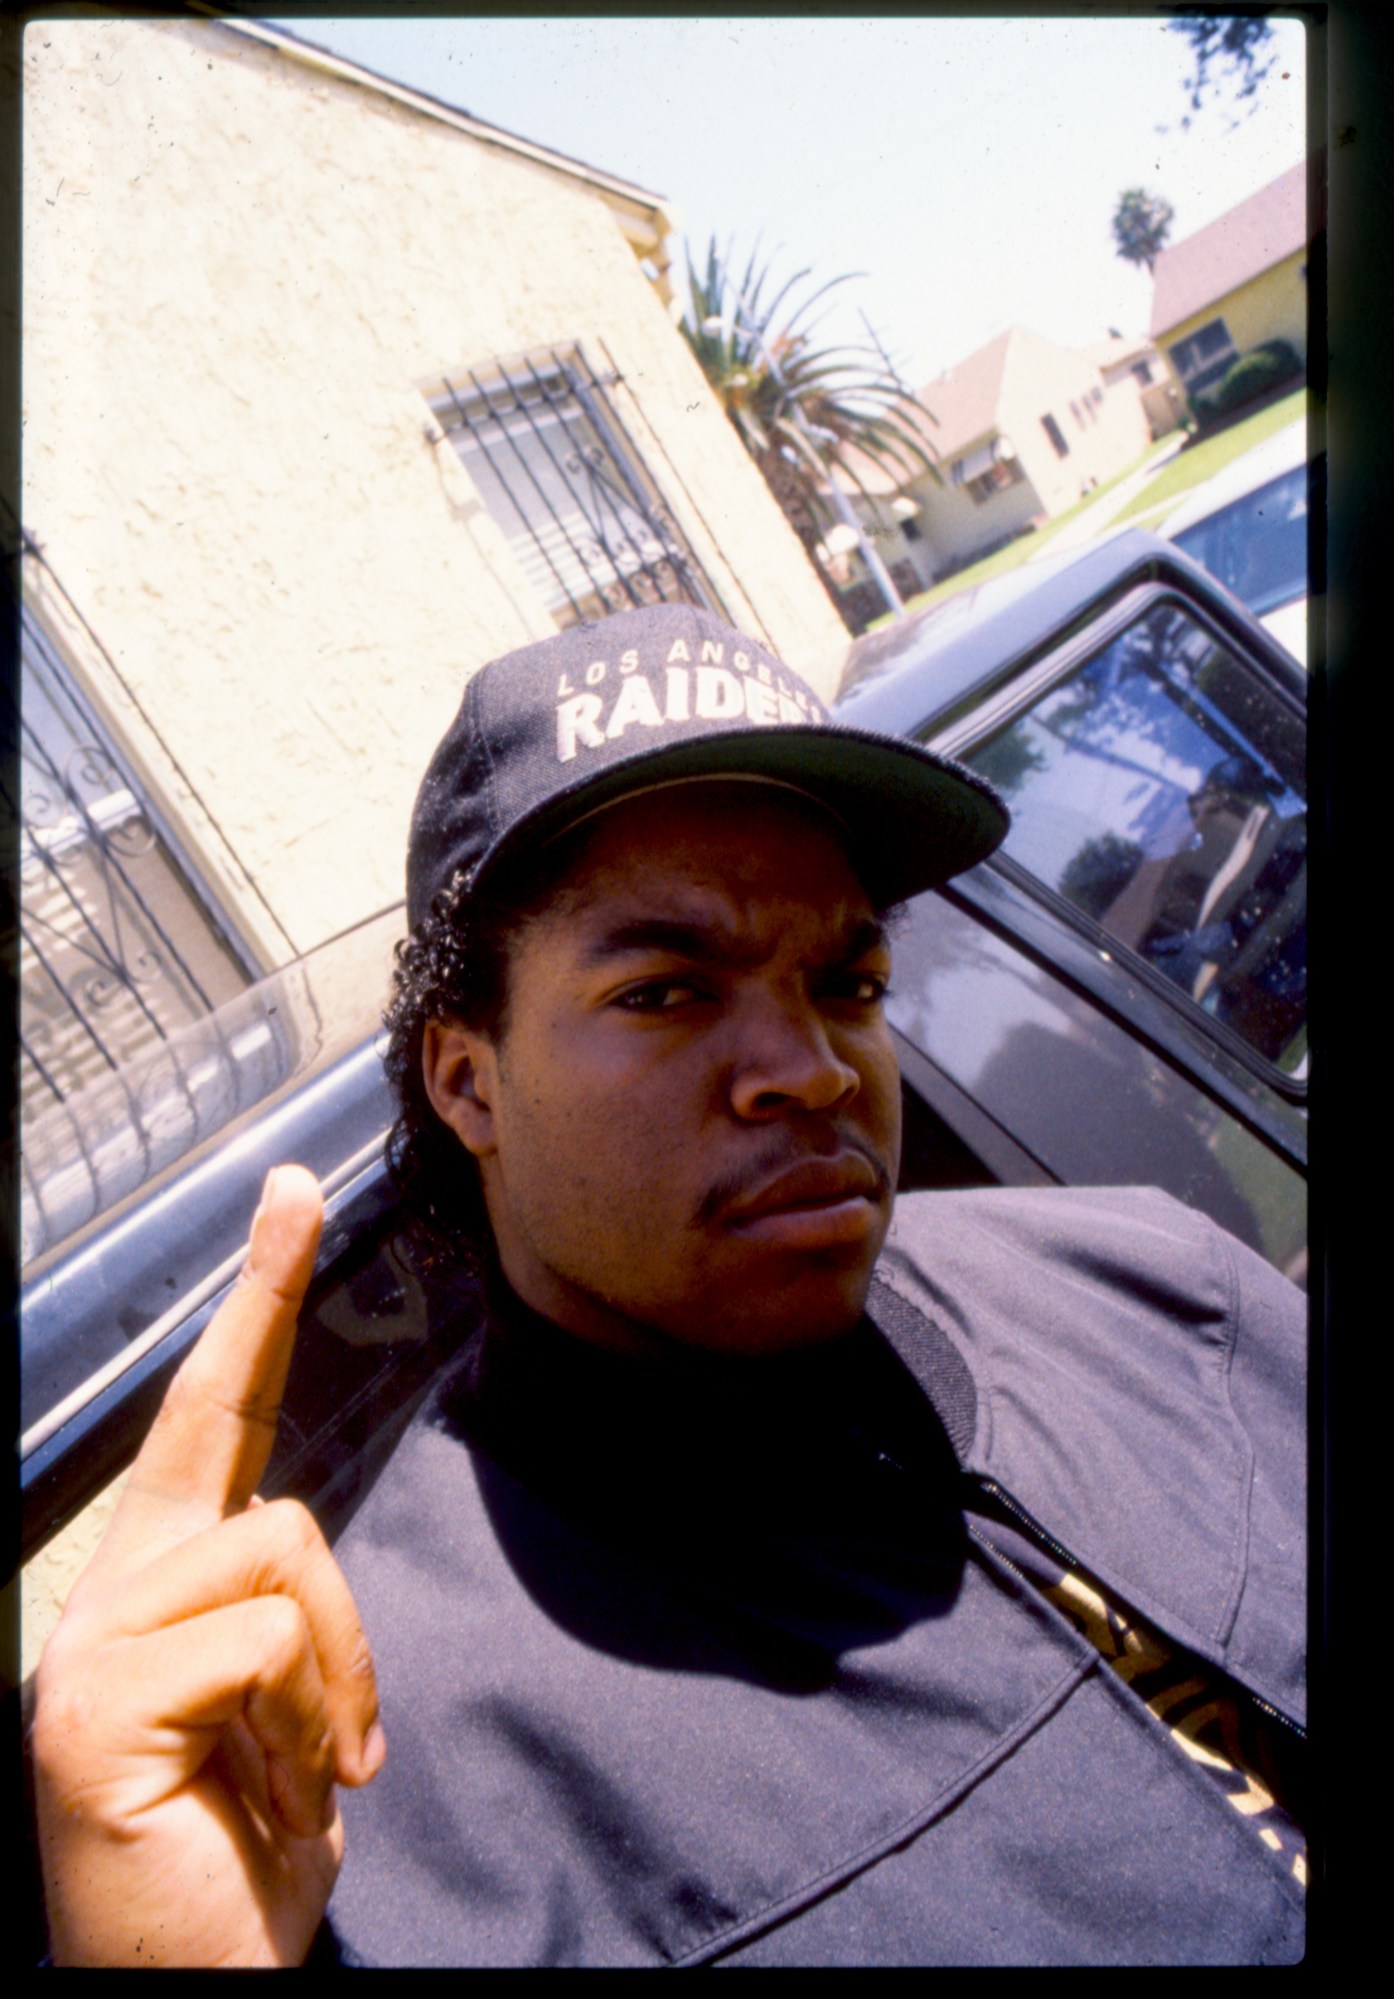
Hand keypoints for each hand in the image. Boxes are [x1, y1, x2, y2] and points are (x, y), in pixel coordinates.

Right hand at [32, 1165, 384, 1966]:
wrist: (199, 1989)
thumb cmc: (245, 1859)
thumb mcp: (288, 1717)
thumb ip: (284, 1621)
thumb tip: (290, 1550)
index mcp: (163, 1590)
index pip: (209, 1423)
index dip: (249, 1309)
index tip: (288, 1201)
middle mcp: (113, 1595)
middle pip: (216, 1421)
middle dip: (262, 1295)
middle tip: (295, 1192)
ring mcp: (94, 1644)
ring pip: (283, 1547)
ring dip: (337, 1668)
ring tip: (310, 1771)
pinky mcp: (97, 1706)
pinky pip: (266, 1638)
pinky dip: (310, 1717)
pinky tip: (277, 1798)